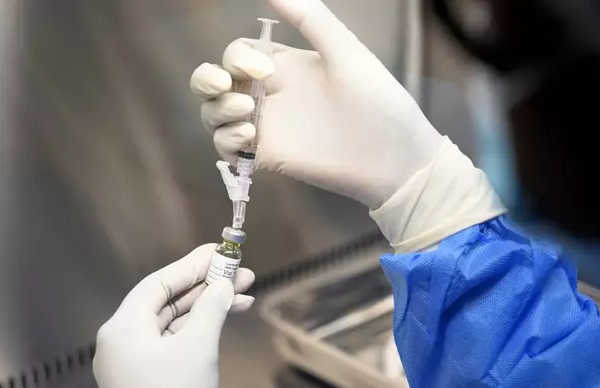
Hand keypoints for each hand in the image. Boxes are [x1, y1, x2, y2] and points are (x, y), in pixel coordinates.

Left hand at [93, 244, 254, 387]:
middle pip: (168, 301)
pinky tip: (225, 319)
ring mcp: (135, 361)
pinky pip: (174, 342)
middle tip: (241, 273)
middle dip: (208, 286)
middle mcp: (123, 341)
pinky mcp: (148, 377)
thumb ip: (211, 308)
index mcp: (123, 328)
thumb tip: (224, 284)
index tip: (220, 252)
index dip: (192, 265)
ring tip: (244, 294)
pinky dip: (200, 330)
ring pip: (174, 322)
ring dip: (209, 307)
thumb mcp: (197, 346)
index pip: (159, 283)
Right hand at [191, 0, 503, 251]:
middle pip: (215, 84)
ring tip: (247, 118)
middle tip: (226, 88)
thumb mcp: (345, 52)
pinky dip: (226, 141)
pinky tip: (249, 139)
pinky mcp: (268, 157)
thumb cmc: (378, 101)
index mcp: (284, 67)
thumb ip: (310, 18)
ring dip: (216, 112)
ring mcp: (267, 128)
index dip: (237, 59)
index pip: (237, 55)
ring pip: (214, 116)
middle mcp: (269, 95)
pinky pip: (227, 148)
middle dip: (205, 81)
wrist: (394, 158)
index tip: (264, 72)